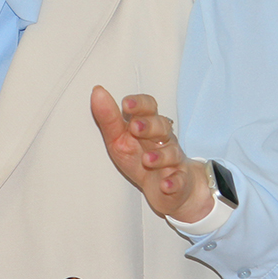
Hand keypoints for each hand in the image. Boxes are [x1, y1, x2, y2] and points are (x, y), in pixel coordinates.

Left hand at [90, 85, 211, 223]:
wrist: (165, 186)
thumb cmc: (139, 158)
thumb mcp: (119, 139)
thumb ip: (108, 118)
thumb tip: (97, 92)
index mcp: (148, 125)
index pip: (149, 107)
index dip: (139, 104)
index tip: (126, 104)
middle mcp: (163, 139)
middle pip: (162, 126)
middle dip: (149, 126)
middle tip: (135, 128)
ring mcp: (173, 160)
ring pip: (172, 152)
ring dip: (160, 155)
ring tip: (146, 160)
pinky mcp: (179, 180)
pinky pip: (180, 180)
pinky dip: (174, 182)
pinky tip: (166, 185)